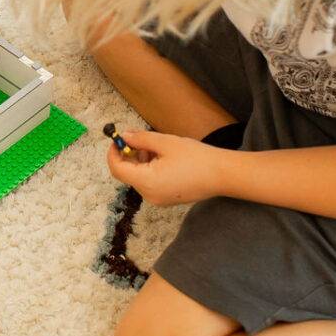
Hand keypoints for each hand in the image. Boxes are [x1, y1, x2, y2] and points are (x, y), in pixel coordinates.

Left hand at [105, 128, 227, 205]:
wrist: (223, 175)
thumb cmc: (196, 158)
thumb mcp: (165, 142)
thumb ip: (140, 139)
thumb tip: (123, 136)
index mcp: (147, 182)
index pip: (117, 169)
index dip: (113, 153)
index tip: (117, 139)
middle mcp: (149, 195)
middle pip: (128, 174)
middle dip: (129, 155)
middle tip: (139, 137)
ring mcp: (159, 199)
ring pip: (139, 178)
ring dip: (141, 161)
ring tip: (156, 145)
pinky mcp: (167, 199)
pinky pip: (150, 183)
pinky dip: (150, 169)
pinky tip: (164, 157)